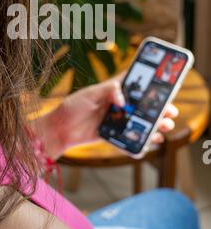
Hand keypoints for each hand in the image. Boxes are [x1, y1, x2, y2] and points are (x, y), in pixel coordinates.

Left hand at [45, 74, 177, 158]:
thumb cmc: (72, 107)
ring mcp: (116, 120)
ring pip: (140, 123)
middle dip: (160, 109)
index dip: (151, 85)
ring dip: (155, 126)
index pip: (136, 84)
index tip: (166, 86)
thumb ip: (108, 91)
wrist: (59, 129)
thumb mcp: (90, 94)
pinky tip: (149, 144)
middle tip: (170, 112)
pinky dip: (140, 143)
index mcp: (114, 91)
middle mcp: (118, 105)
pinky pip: (130, 139)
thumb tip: (123, 99)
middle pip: (144, 106)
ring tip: (164, 128)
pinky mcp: (113, 135)